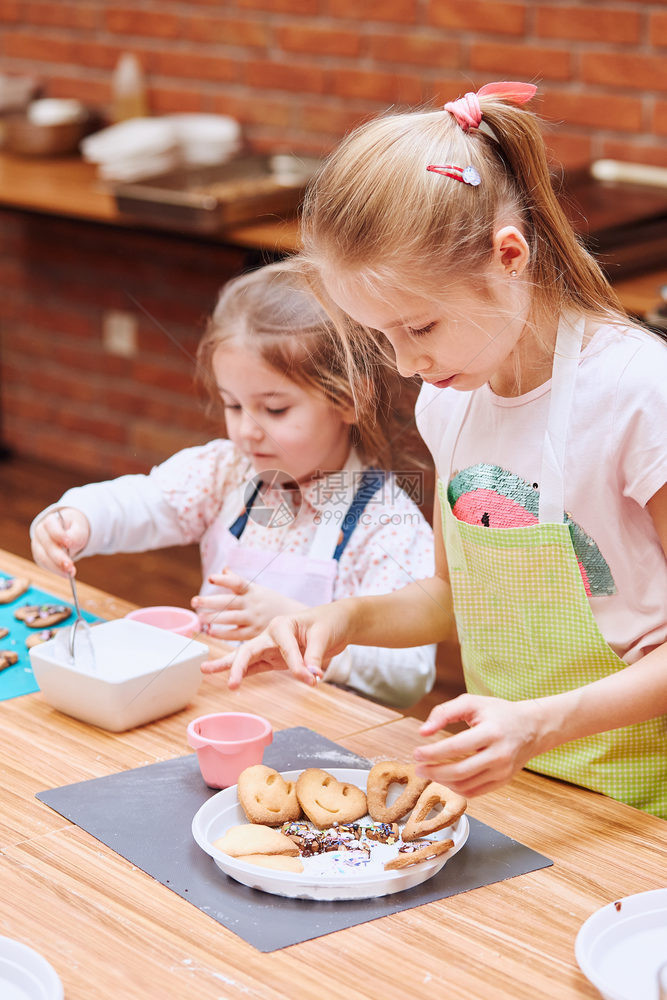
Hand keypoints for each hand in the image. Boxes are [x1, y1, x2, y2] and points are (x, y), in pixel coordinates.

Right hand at [30, 507, 89, 576]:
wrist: (69, 532)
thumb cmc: (74, 529)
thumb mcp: (79, 528)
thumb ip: (76, 534)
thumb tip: (70, 544)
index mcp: (50, 521)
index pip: (50, 525)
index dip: (58, 534)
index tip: (69, 543)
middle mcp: (40, 532)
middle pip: (47, 545)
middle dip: (59, 558)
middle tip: (70, 567)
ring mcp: (37, 545)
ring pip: (42, 557)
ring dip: (56, 568)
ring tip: (70, 573)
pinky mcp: (39, 556)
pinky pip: (44, 565)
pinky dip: (54, 570)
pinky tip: (65, 574)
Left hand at [192, 569, 307, 641]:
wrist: (293, 620)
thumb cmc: (270, 602)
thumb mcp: (257, 589)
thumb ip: (238, 582)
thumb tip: (224, 569)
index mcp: (252, 590)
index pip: (237, 582)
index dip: (224, 580)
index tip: (211, 577)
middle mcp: (252, 604)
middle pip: (229, 601)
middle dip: (210, 601)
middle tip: (194, 601)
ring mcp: (253, 619)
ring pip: (230, 618)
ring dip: (213, 618)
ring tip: (200, 618)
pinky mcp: (254, 633)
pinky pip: (236, 634)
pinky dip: (223, 634)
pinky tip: (211, 632)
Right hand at [200, 599, 354, 687]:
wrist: (337, 623)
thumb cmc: (329, 623)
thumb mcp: (324, 636)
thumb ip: (315, 656)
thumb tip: (311, 676)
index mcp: (282, 624)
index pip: (283, 648)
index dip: (297, 665)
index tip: (312, 678)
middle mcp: (272, 635)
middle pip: (249, 650)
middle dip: (238, 666)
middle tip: (231, 683)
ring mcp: (271, 648)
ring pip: (245, 658)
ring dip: (228, 667)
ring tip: (204, 670)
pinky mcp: (275, 659)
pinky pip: (256, 667)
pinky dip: (243, 674)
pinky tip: (229, 680)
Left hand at [413, 693, 543, 797]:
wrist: (532, 727)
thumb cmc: (499, 713)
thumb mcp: (472, 703)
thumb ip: (444, 712)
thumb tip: (423, 732)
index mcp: (492, 732)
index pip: (456, 747)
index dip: (432, 752)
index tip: (416, 753)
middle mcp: (500, 754)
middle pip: (459, 771)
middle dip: (433, 771)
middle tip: (418, 767)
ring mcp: (503, 771)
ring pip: (465, 785)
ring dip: (442, 781)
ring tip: (429, 772)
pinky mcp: (503, 781)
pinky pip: (475, 792)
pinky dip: (456, 788)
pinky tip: (445, 778)